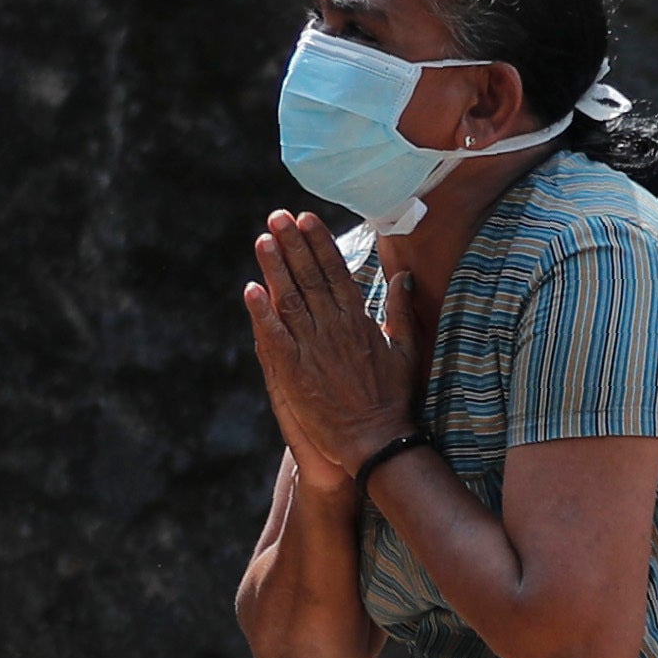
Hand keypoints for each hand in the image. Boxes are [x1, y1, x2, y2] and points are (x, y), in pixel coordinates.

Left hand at [245, 210, 415, 483]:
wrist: (377, 441)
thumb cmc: (394, 398)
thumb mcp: (406, 349)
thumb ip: (402, 309)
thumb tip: (404, 276)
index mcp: (359, 319)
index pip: (336, 271)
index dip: (319, 243)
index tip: (306, 218)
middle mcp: (334, 328)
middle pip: (310, 277)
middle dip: (293, 244)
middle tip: (277, 217)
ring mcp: (313, 349)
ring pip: (290, 299)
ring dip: (275, 267)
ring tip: (263, 239)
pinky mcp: (295, 372)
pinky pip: (274, 336)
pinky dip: (262, 312)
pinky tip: (251, 290)